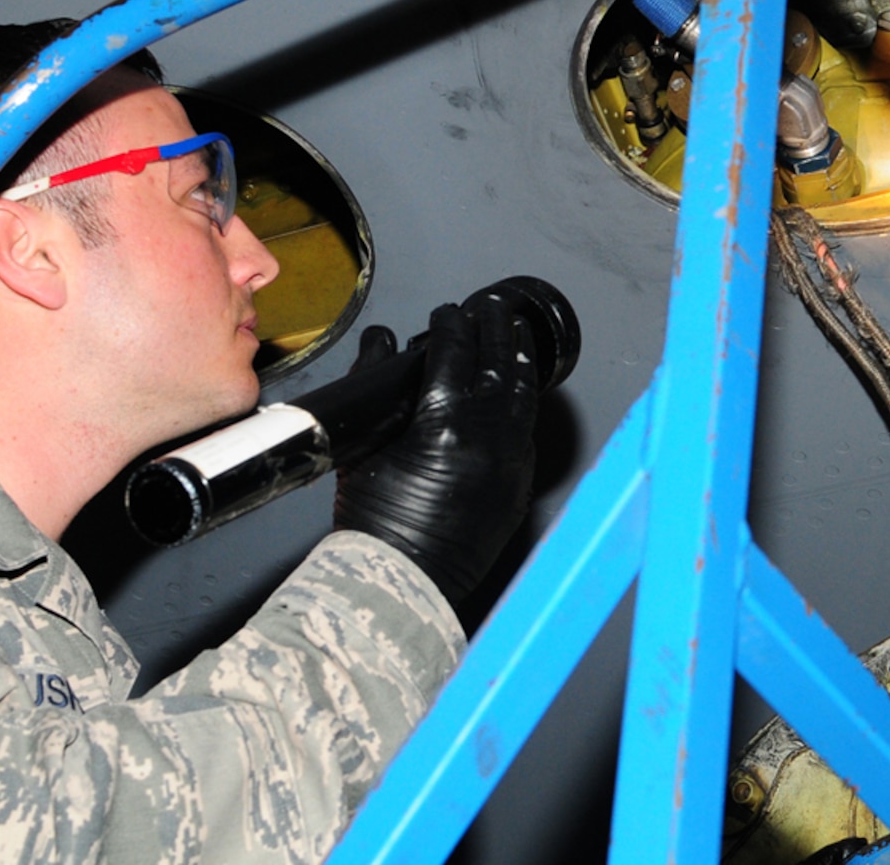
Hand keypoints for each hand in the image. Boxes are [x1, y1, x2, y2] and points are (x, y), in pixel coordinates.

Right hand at [333, 299, 539, 604]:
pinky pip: (527, 429)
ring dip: (516, 359)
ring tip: (512, 335)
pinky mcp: (518, 484)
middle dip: (493, 329)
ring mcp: (509, 462)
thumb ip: (373, 387)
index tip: (448, 313)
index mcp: (444, 425)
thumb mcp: (362, 448)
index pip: (454, 353)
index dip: (451, 325)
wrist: (403, 580)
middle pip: (498, 363)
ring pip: (522, 394)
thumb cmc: (377, 524)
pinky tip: (517, 388)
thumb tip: (380, 343)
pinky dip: (522, 400)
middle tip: (488, 308)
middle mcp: (487, 438)